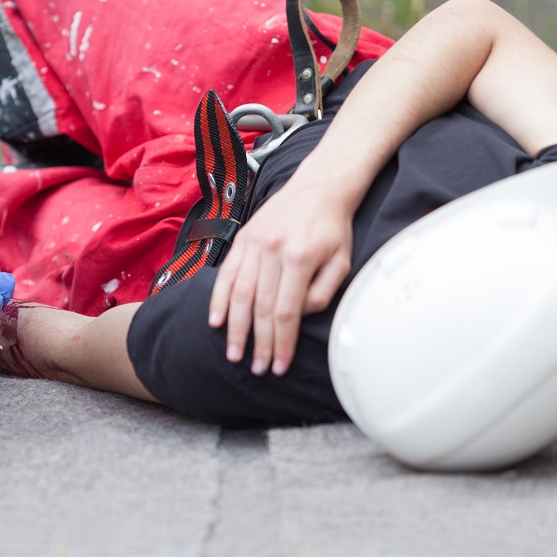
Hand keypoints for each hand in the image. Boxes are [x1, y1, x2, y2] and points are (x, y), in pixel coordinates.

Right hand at [208, 173, 353, 376]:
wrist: (318, 188)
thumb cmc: (331, 229)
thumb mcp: (341, 262)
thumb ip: (323, 293)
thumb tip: (300, 316)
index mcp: (300, 258)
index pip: (287, 312)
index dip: (281, 343)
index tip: (279, 366)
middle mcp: (273, 250)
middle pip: (261, 307)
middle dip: (258, 343)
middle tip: (256, 368)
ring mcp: (254, 243)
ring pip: (239, 293)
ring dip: (234, 328)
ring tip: (234, 353)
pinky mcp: (242, 239)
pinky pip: (226, 274)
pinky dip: (218, 299)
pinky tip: (215, 321)